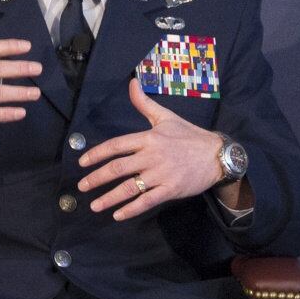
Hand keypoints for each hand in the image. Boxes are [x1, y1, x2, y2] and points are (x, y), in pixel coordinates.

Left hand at [78, 78, 227, 220]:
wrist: (217, 155)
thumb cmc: (189, 136)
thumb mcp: (166, 116)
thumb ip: (145, 103)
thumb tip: (132, 83)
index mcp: (148, 138)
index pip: (116, 145)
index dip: (97, 154)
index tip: (82, 163)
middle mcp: (152, 156)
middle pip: (118, 168)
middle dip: (97, 178)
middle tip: (82, 187)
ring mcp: (161, 174)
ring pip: (130, 187)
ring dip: (109, 198)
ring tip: (94, 205)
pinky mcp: (170, 189)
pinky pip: (147, 201)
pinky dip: (131, 209)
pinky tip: (118, 215)